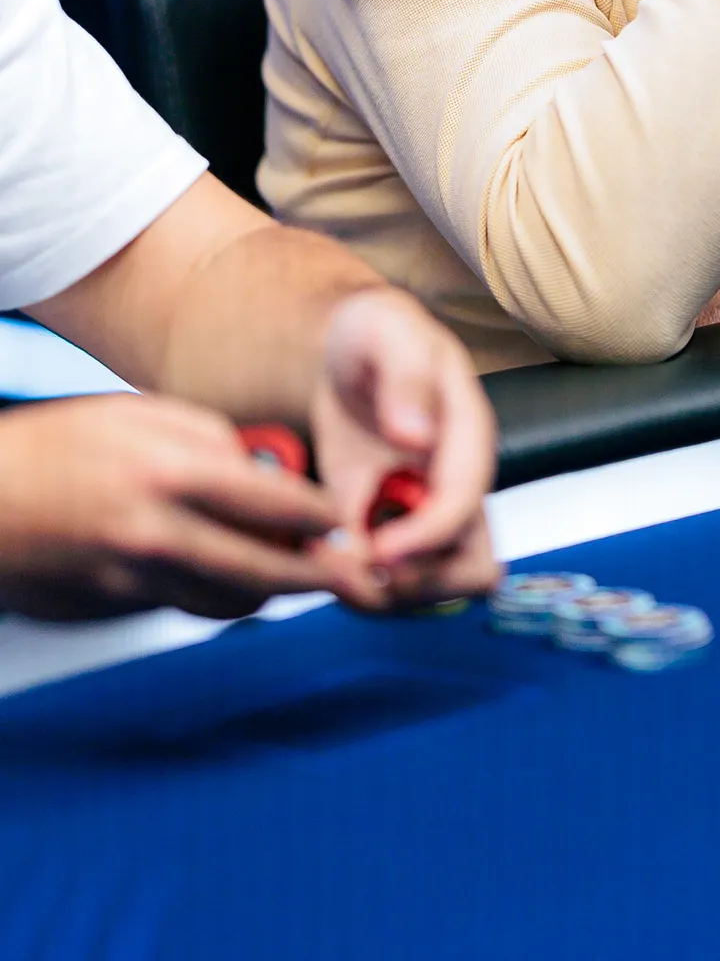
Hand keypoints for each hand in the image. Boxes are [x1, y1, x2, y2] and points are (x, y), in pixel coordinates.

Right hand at [0, 394, 369, 621]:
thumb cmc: (59, 445)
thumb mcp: (138, 416)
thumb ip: (208, 439)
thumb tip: (262, 467)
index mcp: (168, 473)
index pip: (270, 501)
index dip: (319, 515)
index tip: (345, 518)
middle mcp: (155, 535)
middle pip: (260, 570)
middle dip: (317, 576)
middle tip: (354, 576)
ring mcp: (133, 581)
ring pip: (226, 602)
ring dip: (267, 590)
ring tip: (293, 570)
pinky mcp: (114, 610)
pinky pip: (182, 607)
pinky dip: (212, 593)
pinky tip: (226, 573)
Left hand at [309, 288, 498, 610]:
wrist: (351, 350)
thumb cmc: (378, 333)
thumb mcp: (390, 333)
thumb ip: (407, 377)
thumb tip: (417, 435)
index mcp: (469, 437)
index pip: (465, 505)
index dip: (426, 538)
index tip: (375, 550)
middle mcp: (457, 486)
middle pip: (472, 570)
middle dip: (416, 584)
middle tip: (353, 566)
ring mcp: (427, 516)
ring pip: (433, 593)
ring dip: (382, 594)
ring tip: (328, 562)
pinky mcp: (389, 532)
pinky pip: (388, 585)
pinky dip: (355, 585)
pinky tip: (317, 553)